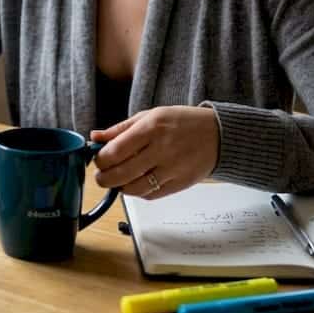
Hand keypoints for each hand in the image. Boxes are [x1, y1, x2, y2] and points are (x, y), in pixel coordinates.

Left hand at [89, 105, 218, 198]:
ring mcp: (172, 169)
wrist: (218, 135)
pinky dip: (138, 192)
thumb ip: (120, 129)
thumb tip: (95, 137)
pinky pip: (151, 195)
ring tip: (118, 180)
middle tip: (102, 175)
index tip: (98, 159)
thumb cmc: (182, 122)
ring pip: (134, 189)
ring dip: (120, 187)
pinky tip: (137, 183)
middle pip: (121, 174)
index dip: (100, 160)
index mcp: (151, 128)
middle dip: (104, 178)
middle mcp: (161, 149)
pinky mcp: (180, 184)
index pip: (115, 151)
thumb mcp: (150, 116)